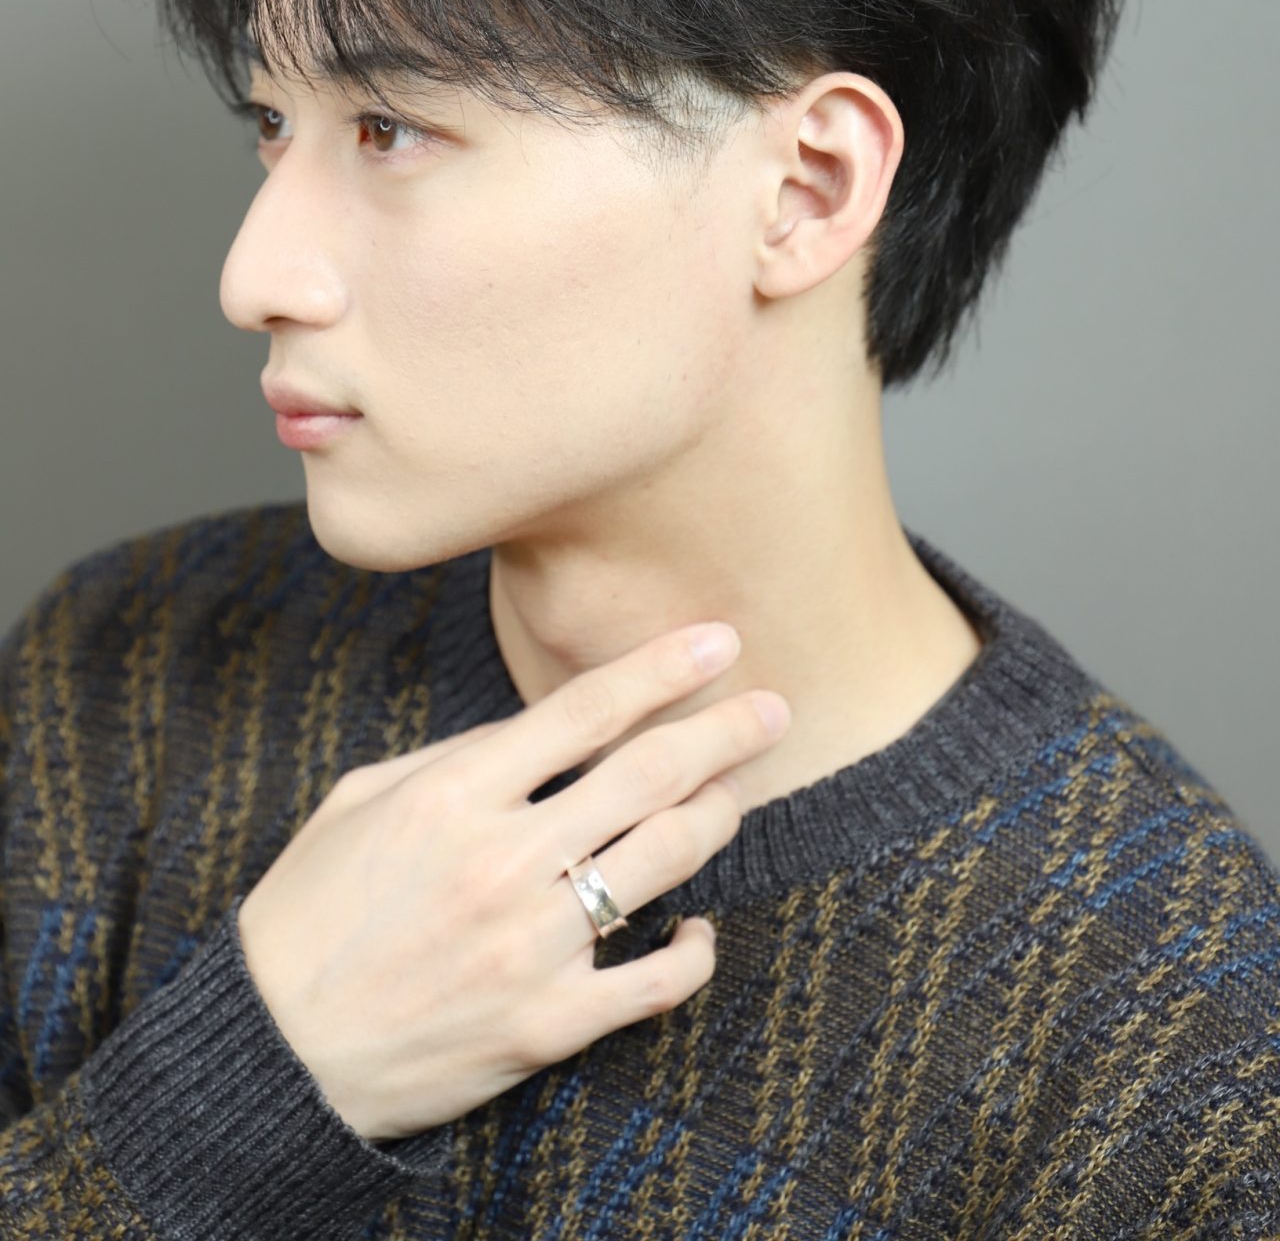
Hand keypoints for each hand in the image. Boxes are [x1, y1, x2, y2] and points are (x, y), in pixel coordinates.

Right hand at [236, 620, 789, 1141]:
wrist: (273, 1052)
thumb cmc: (309, 914)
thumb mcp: (361, 800)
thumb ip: (456, 756)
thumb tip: (539, 730)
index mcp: (454, 794)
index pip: (585, 710)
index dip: (663, 669)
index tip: (719, 640)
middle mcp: (503, 861)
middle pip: (647, 774)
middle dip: (724, 731)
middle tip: (771, 707)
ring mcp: (531, 945)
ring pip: (665, 860)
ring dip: (716, 815)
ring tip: (736, 792)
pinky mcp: (547, 1024)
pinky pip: (655, 980)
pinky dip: (693, 949)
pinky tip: (698, 926)